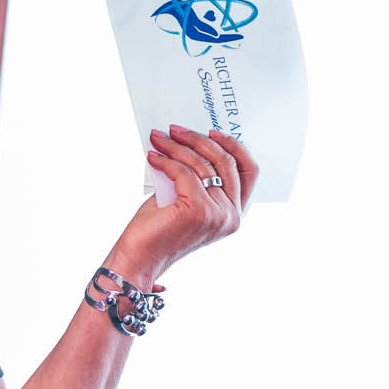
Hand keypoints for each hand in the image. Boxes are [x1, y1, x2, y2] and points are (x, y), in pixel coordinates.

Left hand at [110, 126, 258, 285]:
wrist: (140, 258)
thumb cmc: (159, 230)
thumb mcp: (186, 198)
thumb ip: (197, 176)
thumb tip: (189, 141)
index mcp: (234, 213)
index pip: (248, 171)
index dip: (233, 146)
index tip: (212, 132)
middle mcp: (231, 215)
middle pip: (225, 161)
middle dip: (198, 139)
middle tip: (175, 130)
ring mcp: (217, 214)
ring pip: (201, 164)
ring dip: (177, 147)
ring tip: (158, 140)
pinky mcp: (198, 210)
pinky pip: (183, 172)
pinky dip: (166, 161)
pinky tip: (153, 157)